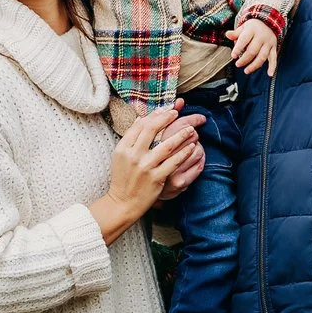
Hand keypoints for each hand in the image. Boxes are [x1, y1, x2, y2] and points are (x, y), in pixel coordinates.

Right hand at [89, 103, 203, 239]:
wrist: (123, 203)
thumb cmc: (123, 178)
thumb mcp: (120, 156)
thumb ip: (130, 137)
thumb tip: (140, 119)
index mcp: (123, 148)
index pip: (140, 125)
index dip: (154, 115)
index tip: (165, 110)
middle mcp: (134, 155)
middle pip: (152, 129)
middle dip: (167, 118)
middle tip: (177, 113)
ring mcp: (146, 167)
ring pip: (167, 145)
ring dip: (181, 135)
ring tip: (191, 129)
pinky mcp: (157, 178)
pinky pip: (174, 162)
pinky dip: (184, 153)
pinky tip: (191, 147)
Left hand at [230, 17, 279, 74]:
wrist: (268, 23)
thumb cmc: (253, 27)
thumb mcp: (244, 27)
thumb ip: (235, 33)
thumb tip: (227, 34)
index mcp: (252, 30)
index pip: (244, 40)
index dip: (238, 48)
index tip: (233, 56)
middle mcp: (261, 37)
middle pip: (253, 51)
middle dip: (244, 59)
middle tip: (237, 65)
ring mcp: (268, 43)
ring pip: (262, 56)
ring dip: (254, 65)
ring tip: (246, 71)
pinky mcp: (273, 48)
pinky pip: (274, 58)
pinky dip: (272, 66)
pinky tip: (270, 74)